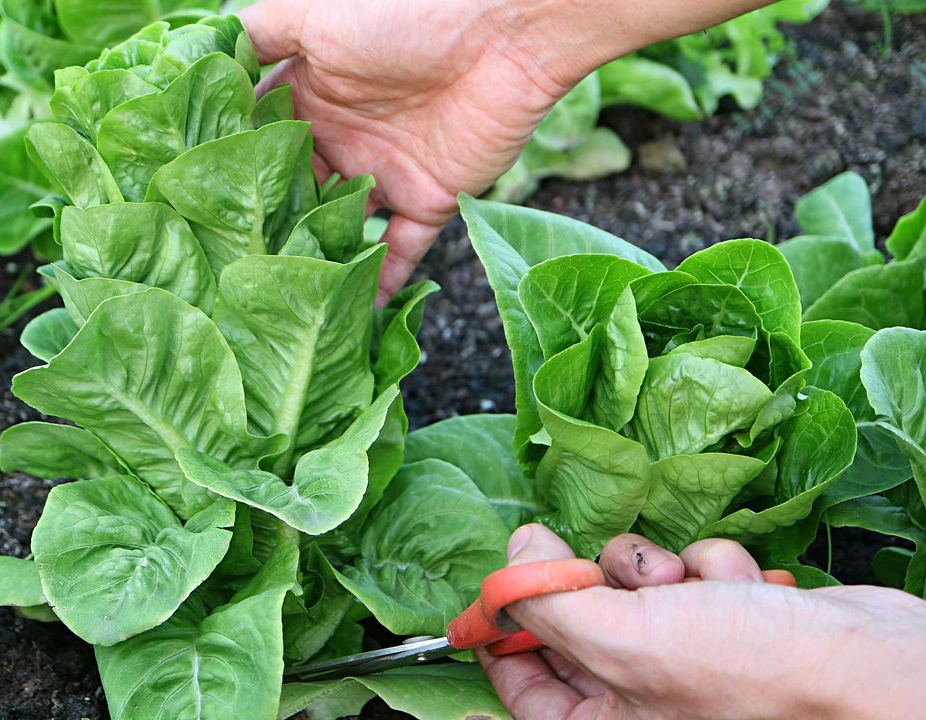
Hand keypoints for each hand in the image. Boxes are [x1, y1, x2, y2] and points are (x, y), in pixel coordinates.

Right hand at [240, 0, 569, 303]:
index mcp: (313, 93)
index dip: (232, 169)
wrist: (503, 28)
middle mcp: (345, 136)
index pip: (262, 140)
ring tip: (276, 300)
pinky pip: (400, 251)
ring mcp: (387, 171)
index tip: (195, 207)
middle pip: (297, 192)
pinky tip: (349, 317)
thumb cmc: (404, 11)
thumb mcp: (315, 12)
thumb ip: (260, 34)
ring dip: (315, 258)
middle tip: (229, 267)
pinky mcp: (430, 198)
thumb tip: (210, 60)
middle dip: (268, 225)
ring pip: (341, 227)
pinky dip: (379, 282)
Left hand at [483, 524, 925, 718]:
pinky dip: (708, 570)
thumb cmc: (748, 675)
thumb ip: (547, 600)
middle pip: (575, 623)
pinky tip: (740, 589)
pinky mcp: (728, 618)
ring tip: (689, 590)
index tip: (487, 593)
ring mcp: (686, 654)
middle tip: (600, 575)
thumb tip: (514, 554)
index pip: (522, 687)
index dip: (499, 636)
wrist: (865, 664)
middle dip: (592, 589)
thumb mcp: (621, 641)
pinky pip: (686, 573)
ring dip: (657, 572)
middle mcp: (641, 696)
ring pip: (632, 585)